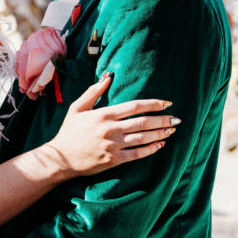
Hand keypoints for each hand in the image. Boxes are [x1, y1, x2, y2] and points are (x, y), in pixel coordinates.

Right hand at [50, 73, 179, 176]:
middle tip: (176, 119)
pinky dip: (151, 149)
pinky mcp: (114, 160)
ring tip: (171, 130)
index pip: (135, 106)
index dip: (153, 104)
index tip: (166, 103)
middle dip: (163, 120)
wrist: (61, 158)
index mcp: (104, 114)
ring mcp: (113, 145)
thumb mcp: (77, 108)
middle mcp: (110, 129)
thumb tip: (108, 77)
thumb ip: (93, 92)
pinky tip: (160, 145)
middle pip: (143, 122)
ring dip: (160, 133)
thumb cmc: (69, 132)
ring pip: (143, 138)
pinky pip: (138, 154)